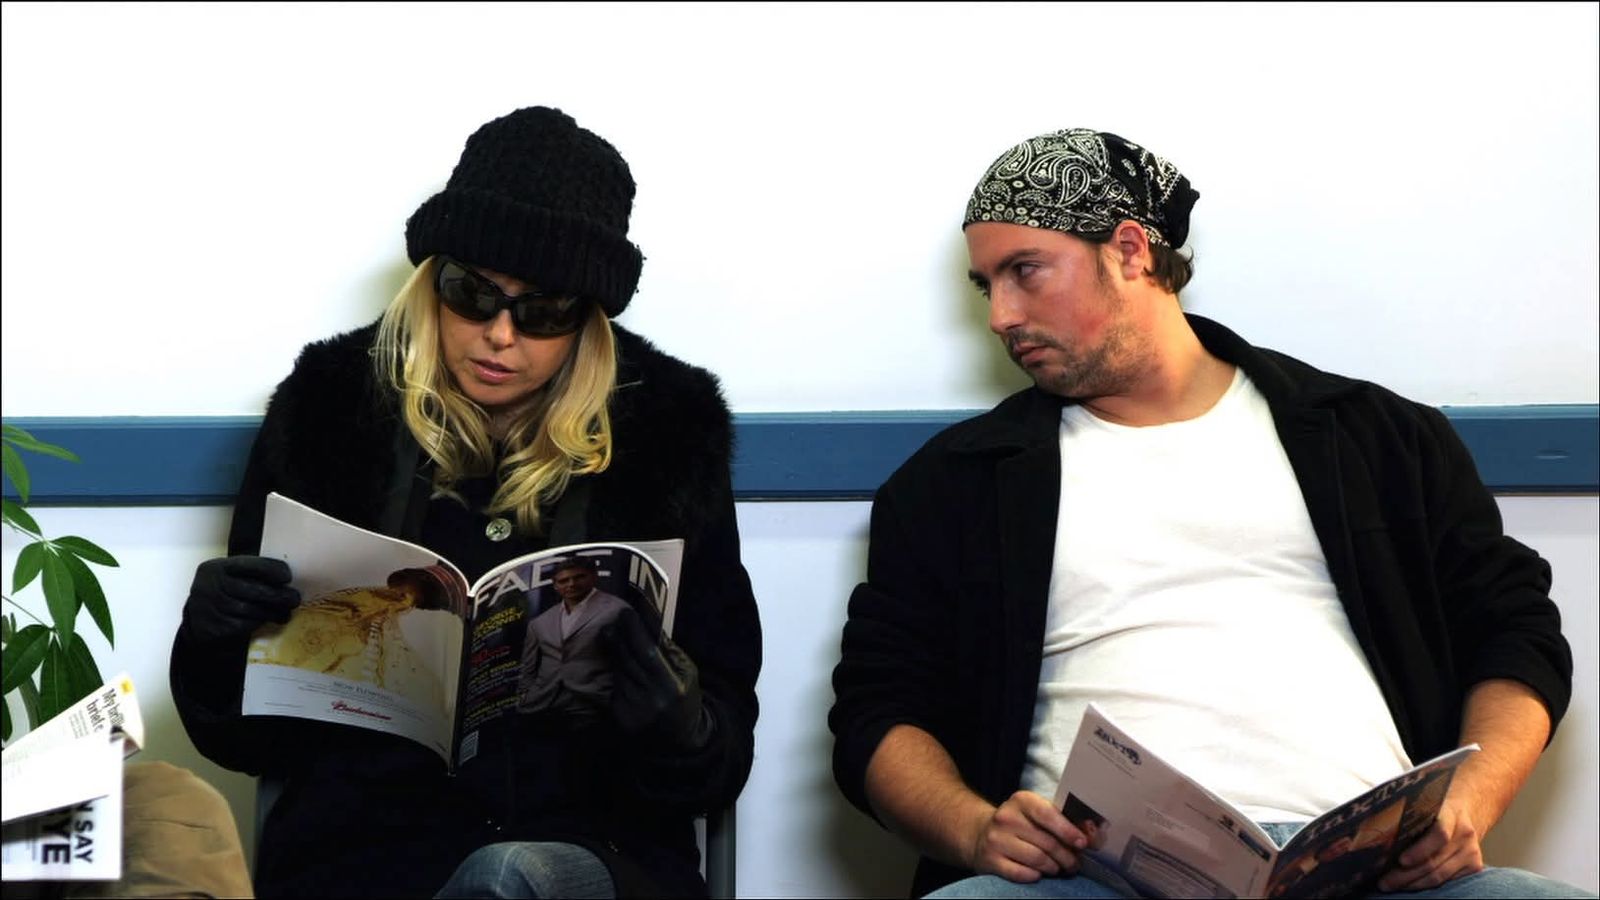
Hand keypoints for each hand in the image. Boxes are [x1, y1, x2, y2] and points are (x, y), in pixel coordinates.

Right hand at [182, 556, 300, 643]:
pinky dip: (259, 623)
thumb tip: (286, 579)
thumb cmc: (221, 595)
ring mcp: (210, 607)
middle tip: (294, 598)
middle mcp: (211, 585)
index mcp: (216, 568)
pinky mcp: (214, 627)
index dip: (271, 569)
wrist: (196, 622)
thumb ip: (250, 575)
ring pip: (250, 610)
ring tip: (285, 613)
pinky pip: (243, 625)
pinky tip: (269, 621)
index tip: (288, 576)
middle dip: (278, 595)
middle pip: (252, 590)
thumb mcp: (228, 577)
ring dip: (272, 612)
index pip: (247, 564)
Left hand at [600, 609, 712, 749]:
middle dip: (618, 638)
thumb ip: (669, 649)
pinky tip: (619, 667)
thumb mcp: (687, 671)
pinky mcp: (621, 718)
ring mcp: (634, 711)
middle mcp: (651, 699)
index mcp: (672, 686)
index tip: (626, 613)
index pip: (648, 652)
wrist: (681, 738)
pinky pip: (615, 688)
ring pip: (619, 673)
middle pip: (628, 661)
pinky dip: (616, 675)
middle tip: (612, 621)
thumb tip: (649, 621)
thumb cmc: (686, 697)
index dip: (634, 631)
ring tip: (612, 637)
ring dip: (614, 654)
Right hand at [969, 791, 1088, 882]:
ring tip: (1059, 868)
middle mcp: (1006, 817)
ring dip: (1054, 868)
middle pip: (1047, 842)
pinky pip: (1022, 873)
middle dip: (1067, 856)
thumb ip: (1061, 820)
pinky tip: (1039, 873)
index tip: (1083, 843)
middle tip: (1075, 864)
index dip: (1068, 830)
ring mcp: (996, 839)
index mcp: (1021, 801)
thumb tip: (1091, 835)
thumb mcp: (1036, 814)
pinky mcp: (991, 860)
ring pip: (1038, 860)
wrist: (981, 835)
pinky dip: (1036, 876)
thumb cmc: (1019, 825)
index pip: (1048, 815)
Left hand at [1377, 794, 1484, 891]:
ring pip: (1439, 875)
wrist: (1462, 814)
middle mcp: (1465, 834)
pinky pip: (1447, 881)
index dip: (1420, 850)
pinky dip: (1425, 885)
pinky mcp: (1474, 866)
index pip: (1439, 835)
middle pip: (1435, 861)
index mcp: (1451, 813)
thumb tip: (1376, 838)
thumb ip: (1409, 819)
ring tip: (1391, 885)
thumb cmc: (1433, 811)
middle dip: (1406, 875)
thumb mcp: (1423, 807)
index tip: (1400, 860)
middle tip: (1384, 882)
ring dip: (1413, 884)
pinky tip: (1409, 885)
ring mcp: (1471, 851)